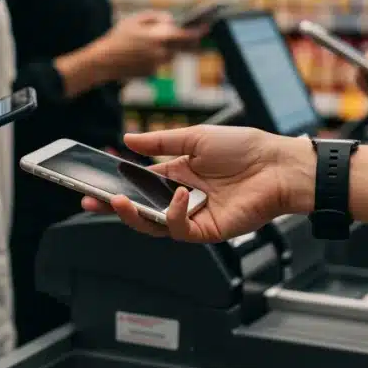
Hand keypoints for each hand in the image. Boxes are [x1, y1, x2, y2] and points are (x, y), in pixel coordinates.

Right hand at [81, 125, 315, 242]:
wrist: (277, 165)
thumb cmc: (245, 148)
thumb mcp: (195, 137)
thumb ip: (160, 141)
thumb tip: (128, 139)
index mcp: (177, 174)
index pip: (138, 184)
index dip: (116, 186)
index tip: (92, 184)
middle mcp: (182, 197)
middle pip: (140, 209)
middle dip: (113, 207)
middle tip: (90, 201)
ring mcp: (194, 215)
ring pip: (154, 225)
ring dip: (134, 215)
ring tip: (121, 200)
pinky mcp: (208, 230)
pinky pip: (180, 230)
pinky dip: (173, 214)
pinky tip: (177, 197)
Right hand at [97, 11, 206, 80]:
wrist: (103, 61)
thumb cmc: (118, 37)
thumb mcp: (135, 19)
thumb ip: (156, 16)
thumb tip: (171, 19)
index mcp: (159, 37)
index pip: (186, 35)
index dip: (199, 31)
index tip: (207, 27)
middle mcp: (161, 53)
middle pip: (184, 48)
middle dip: (191, 43)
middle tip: (196, 37)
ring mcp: (157, 65)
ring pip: (172, 55)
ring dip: (171, 49)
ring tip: (159, 42)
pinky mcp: (152, 73)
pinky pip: (160, 63)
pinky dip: (157, 57)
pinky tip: (143, 53)